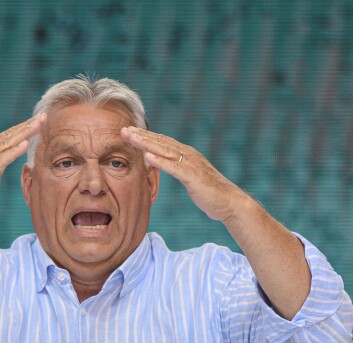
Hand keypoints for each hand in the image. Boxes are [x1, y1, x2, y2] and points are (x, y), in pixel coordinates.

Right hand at [0, 113, 46, 224]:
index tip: (40, 119)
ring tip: (37, 125)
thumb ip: (2, 162)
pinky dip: (13, 151)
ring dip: (24, 133)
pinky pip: (1, 160)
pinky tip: (24, 144)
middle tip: (43, 116)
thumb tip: (15, 154)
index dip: (25, 126)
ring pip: (7, 143)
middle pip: (10, 135)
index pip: (9, 135)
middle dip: (28, 125)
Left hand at [121, 126, 248, 222]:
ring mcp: (191, 165)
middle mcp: (188, 155)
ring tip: (131, 138)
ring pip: (165, 151)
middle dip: (141, 136)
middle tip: (123, 129)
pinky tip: (148, 157)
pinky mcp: (194, 177)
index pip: (161, 142)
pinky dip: (161, 162)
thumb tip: (156, 162)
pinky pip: (175, 168)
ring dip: (147, 144)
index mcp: (185, 154)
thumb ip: (174, 167)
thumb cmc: (208, 192)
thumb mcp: (188, 176)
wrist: (229, 202)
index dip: (144, 136)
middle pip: (161, 142)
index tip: (128, 131)